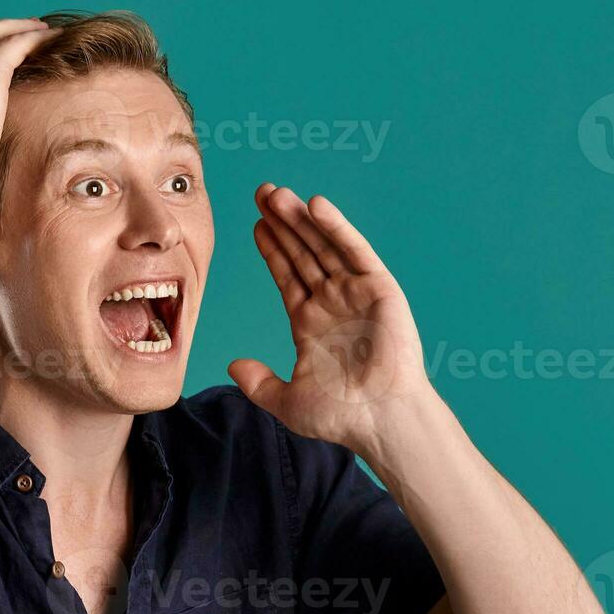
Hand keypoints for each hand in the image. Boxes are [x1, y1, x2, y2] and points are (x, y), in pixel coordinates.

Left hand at [227, 184, 433, 451]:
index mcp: (310, 324)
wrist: (380, 420)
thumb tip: (233, 366)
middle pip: (302, 253)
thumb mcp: (287, 402)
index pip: (287, 277)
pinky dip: (336, 227)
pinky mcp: (379, 289)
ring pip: (323, 246)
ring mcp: (356, 294)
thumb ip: (259, 383)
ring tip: (276, 193)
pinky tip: (315, 205)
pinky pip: (355, 251)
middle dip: (282, 223)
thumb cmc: (342, 417)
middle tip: (261, 192)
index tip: (256, 224)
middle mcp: (332, 303)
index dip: (272, 250)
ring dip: (301, 218)